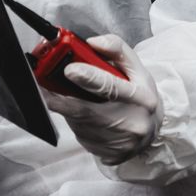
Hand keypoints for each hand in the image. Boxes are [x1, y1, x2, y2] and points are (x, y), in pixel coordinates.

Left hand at [46, 35, 161, 164]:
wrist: (153, 133)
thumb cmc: (142, 97)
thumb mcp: (137, 69)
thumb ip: (116, 49)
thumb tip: (92, 42)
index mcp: (140, 97)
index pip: (111, 87)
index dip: (88, 78)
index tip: (69, 69)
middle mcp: (130, 122)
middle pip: (85, 111)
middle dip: (59, 97)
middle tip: (42, 83)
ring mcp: (116, 142)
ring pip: (78, 122)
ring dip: (66, 107)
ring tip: (70, 95)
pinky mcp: (106, 153)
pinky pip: (80, 134)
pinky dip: (74, 120)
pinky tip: (81, 113)